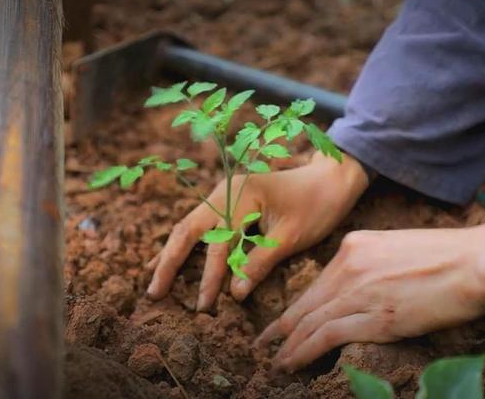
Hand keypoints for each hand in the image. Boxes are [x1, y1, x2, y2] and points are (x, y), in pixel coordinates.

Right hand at [146, 152, 368, 310]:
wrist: (331, 178)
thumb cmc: (317, 205)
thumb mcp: (291, 236)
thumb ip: (260, 262)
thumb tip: (234, 292)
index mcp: (240, 194)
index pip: (216, 241)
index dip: (209, 275)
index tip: (205, 305)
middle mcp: (224, 191)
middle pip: (188, 229)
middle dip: (169, 262)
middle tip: (153, 293)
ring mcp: (223, 195)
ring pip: (189, 226)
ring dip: (171, 253)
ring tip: (153, 279)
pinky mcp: (228, 202)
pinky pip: (200, 224)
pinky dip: (185, 244)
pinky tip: (168, 257)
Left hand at [255, 225, 484, 371]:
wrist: (472, 261)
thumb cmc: (442, 255)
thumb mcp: (392, 248)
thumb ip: (366, 265)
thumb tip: (351, 288)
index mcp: (351, 248)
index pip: (315, 285)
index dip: (295, 308)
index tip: (281, 322)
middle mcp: (347, 268)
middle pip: (305, 304)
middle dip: (280, 328)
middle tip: (261, 344)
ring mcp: (359, 292)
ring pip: (311, 322)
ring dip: (289, 345)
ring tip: (276, 362)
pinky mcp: (375, 317)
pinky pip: (328, 336)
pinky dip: (305, 351)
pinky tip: (293, 362)